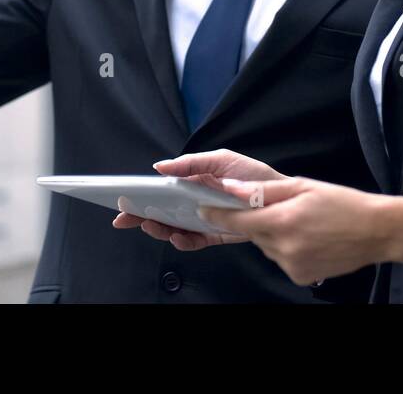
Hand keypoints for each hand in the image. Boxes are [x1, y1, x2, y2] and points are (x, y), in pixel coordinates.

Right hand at [112, 149, 286, 250]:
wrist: (282, 197)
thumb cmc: (252, 175)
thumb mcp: (221, 160)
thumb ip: (191, 162)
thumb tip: (160, 166)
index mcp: (193, 183)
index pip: (161, 192)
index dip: (140, 196)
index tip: (120, 200)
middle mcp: (195, 204)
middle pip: (161, 212)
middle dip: (140, 216)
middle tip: (124, 219)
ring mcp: (204, 220)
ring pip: (174, 229)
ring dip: (159, 229)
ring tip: (150, 224)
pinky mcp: (217, 235)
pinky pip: (196, 241)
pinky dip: (184, 242)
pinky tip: (177, 237)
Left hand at [197, 177, 402, 286]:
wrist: (376, 231)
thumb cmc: (343, 203)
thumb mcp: (302, 186)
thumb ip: (264, 190)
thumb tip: (230, 189)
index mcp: (282, 222)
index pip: (236, 221)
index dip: (217, 214)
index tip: (203, 208)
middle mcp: (283, 248)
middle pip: (252, 234)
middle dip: (256, 221)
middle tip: (280, 209)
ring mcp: (291, 265)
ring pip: (266, 247)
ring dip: (273, 234)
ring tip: (301, 223)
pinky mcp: (299, 276)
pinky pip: (280, 259)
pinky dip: (286, 248)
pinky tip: (308, 238)